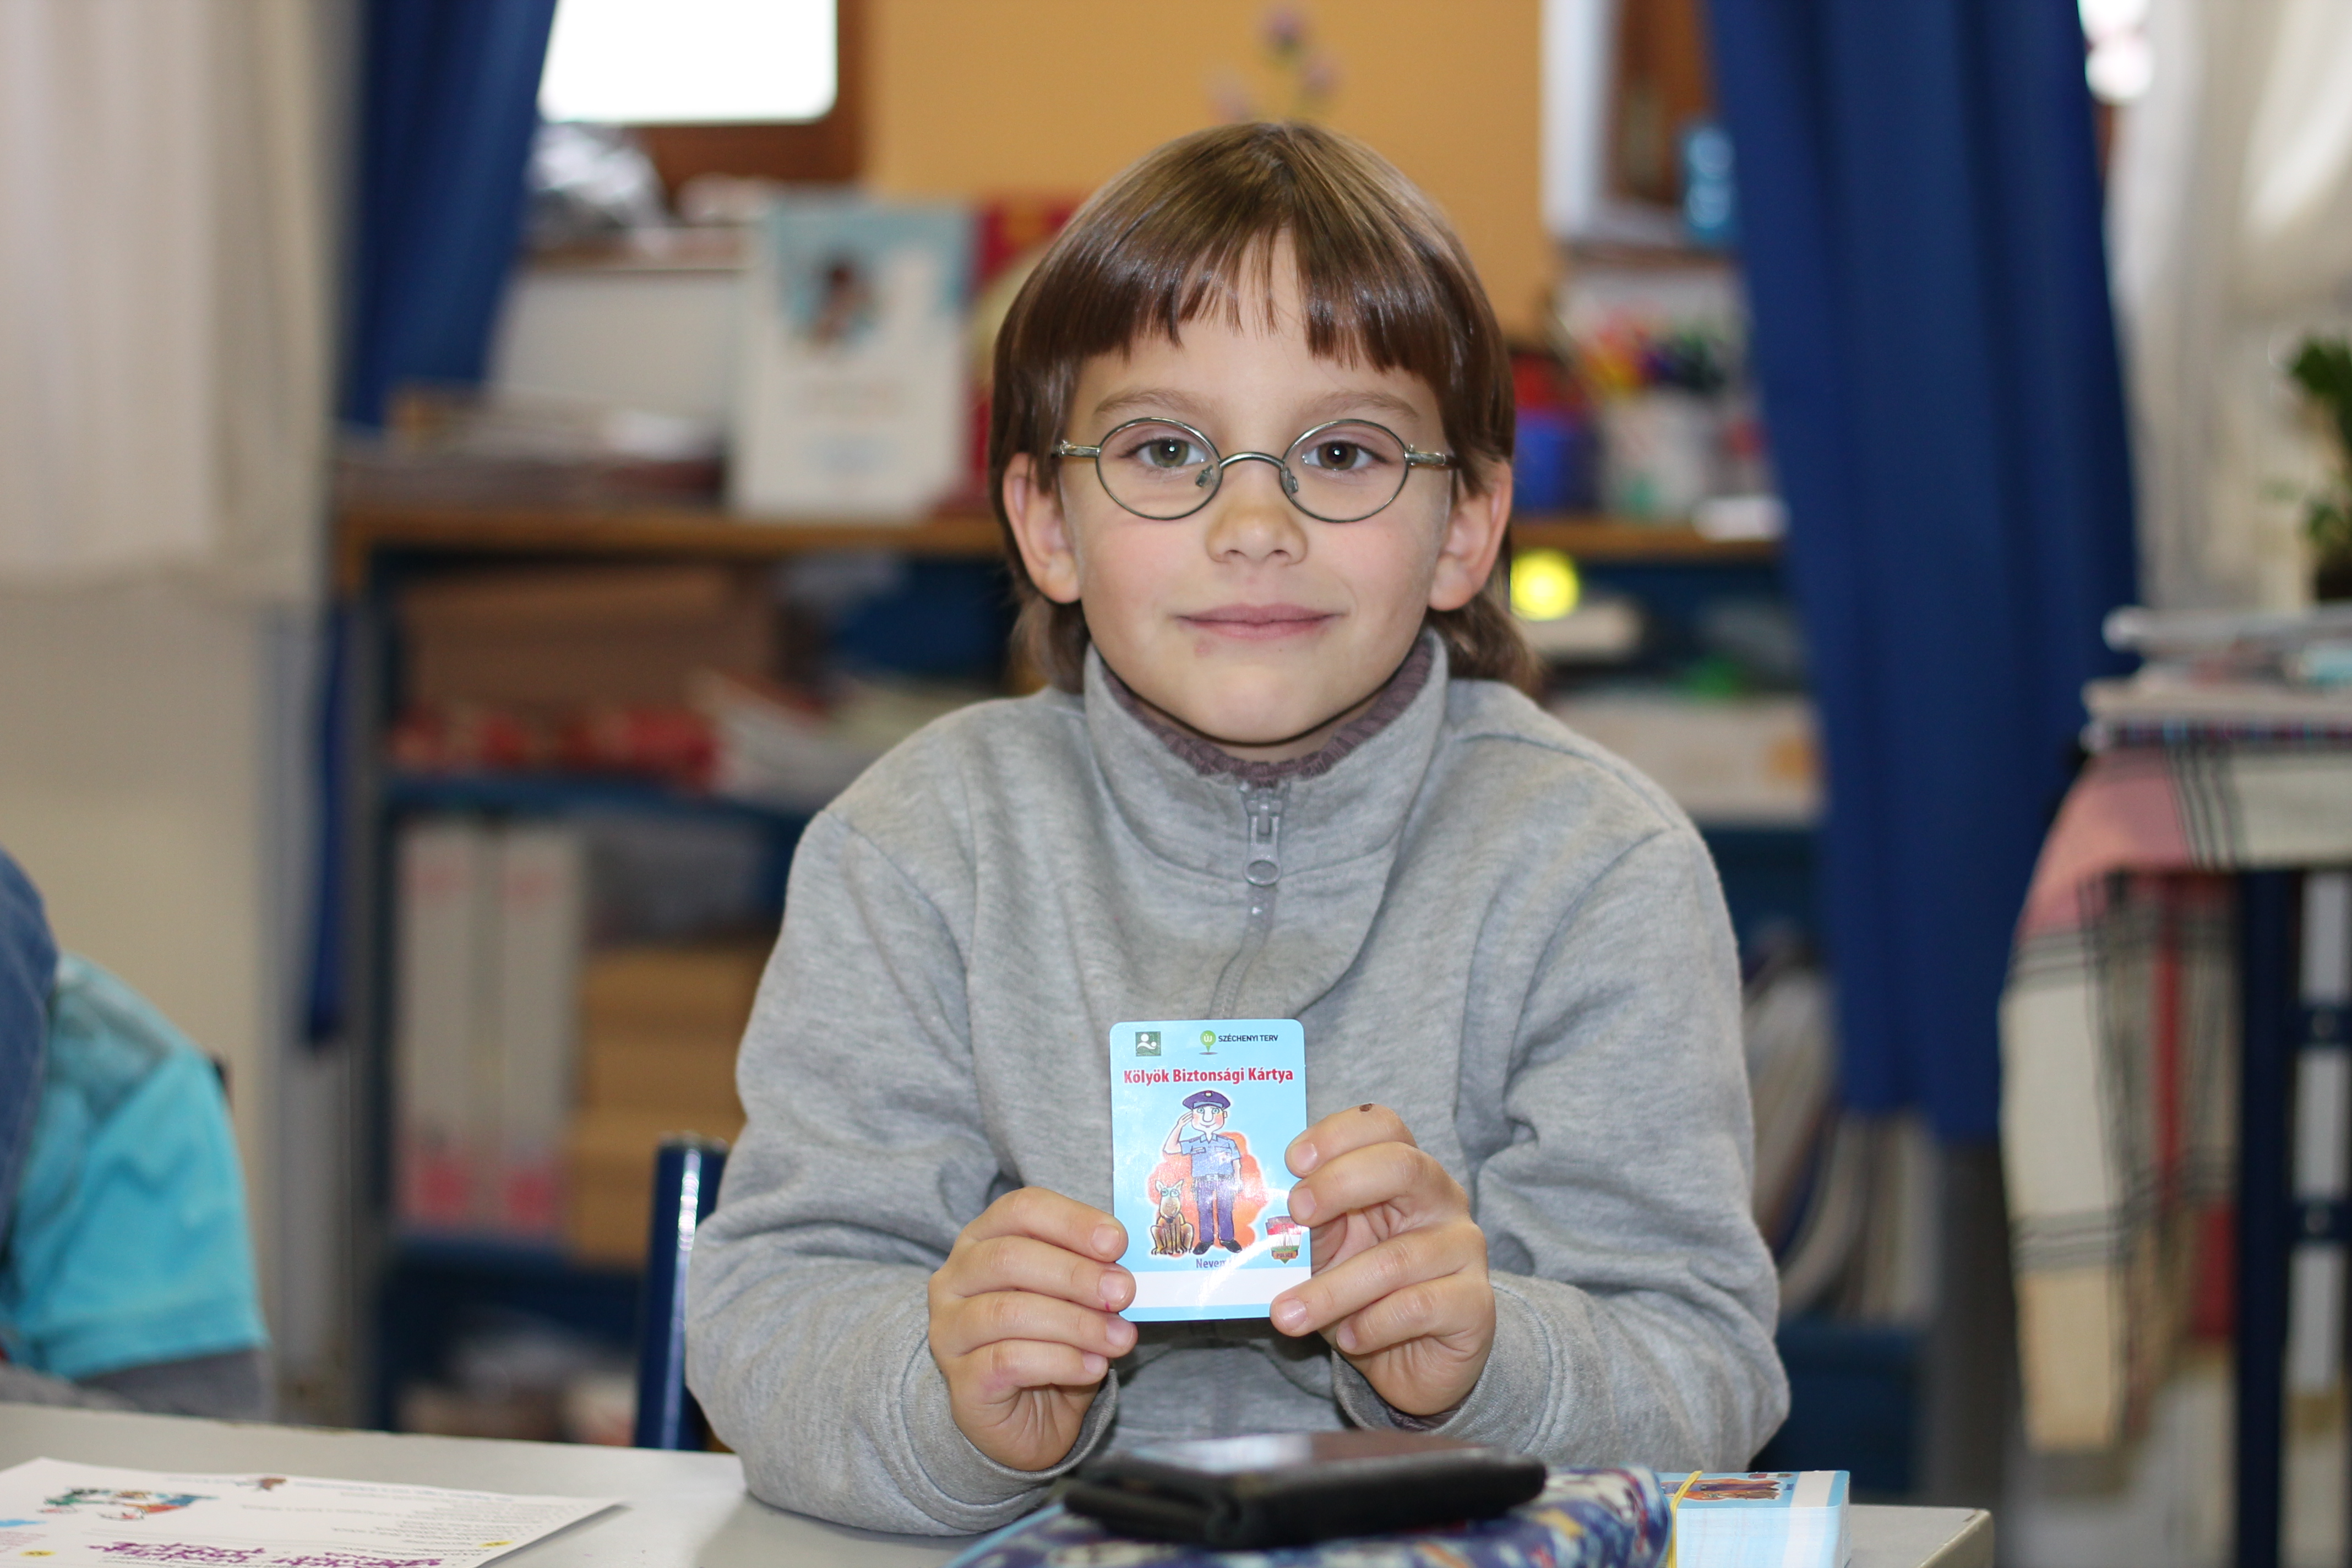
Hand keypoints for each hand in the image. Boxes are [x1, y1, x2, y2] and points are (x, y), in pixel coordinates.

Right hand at [928, 1188, 1137, 1470]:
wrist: (1029, 1420)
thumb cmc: (1053, 1343)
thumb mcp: (1076, 1299)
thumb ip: (1093, 1275)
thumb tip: (1127, 1270)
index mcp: (983, 1240)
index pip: (1020, 1209)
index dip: (1071, 1221)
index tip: (1117, 1242)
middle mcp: (954, 1279)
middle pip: (1009, 1257)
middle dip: (1075, 1274)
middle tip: (1124, 1293)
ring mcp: (949, 1331)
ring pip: (1009, 1312)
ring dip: (1076, 1323)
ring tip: (1121, 1338)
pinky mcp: (961, 1381)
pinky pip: (1009, 1361)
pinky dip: (1062, 1361)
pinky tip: (1094, 1367)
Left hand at [1269, 1104, 1493, 1417]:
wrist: (1413, 1361)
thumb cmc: (1363, 1293)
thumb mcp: (1327, 1251)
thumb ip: (1308, 1225)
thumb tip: (1267, 1213)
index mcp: (1405, 1171)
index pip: (1382, 1125)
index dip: (1337, 1135)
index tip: (1293, 1161)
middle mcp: (1442, 1200)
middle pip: (1403, 1166)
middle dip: (1340, 1183)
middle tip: (1295, 1213)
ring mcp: (1464, 1249)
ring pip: (1397, 1257)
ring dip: (1332, 1290)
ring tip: (1287, 1315)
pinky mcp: (1475, 1304)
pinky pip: (1416, 1306)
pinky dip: (1370, 1325)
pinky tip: (1349, 1337)